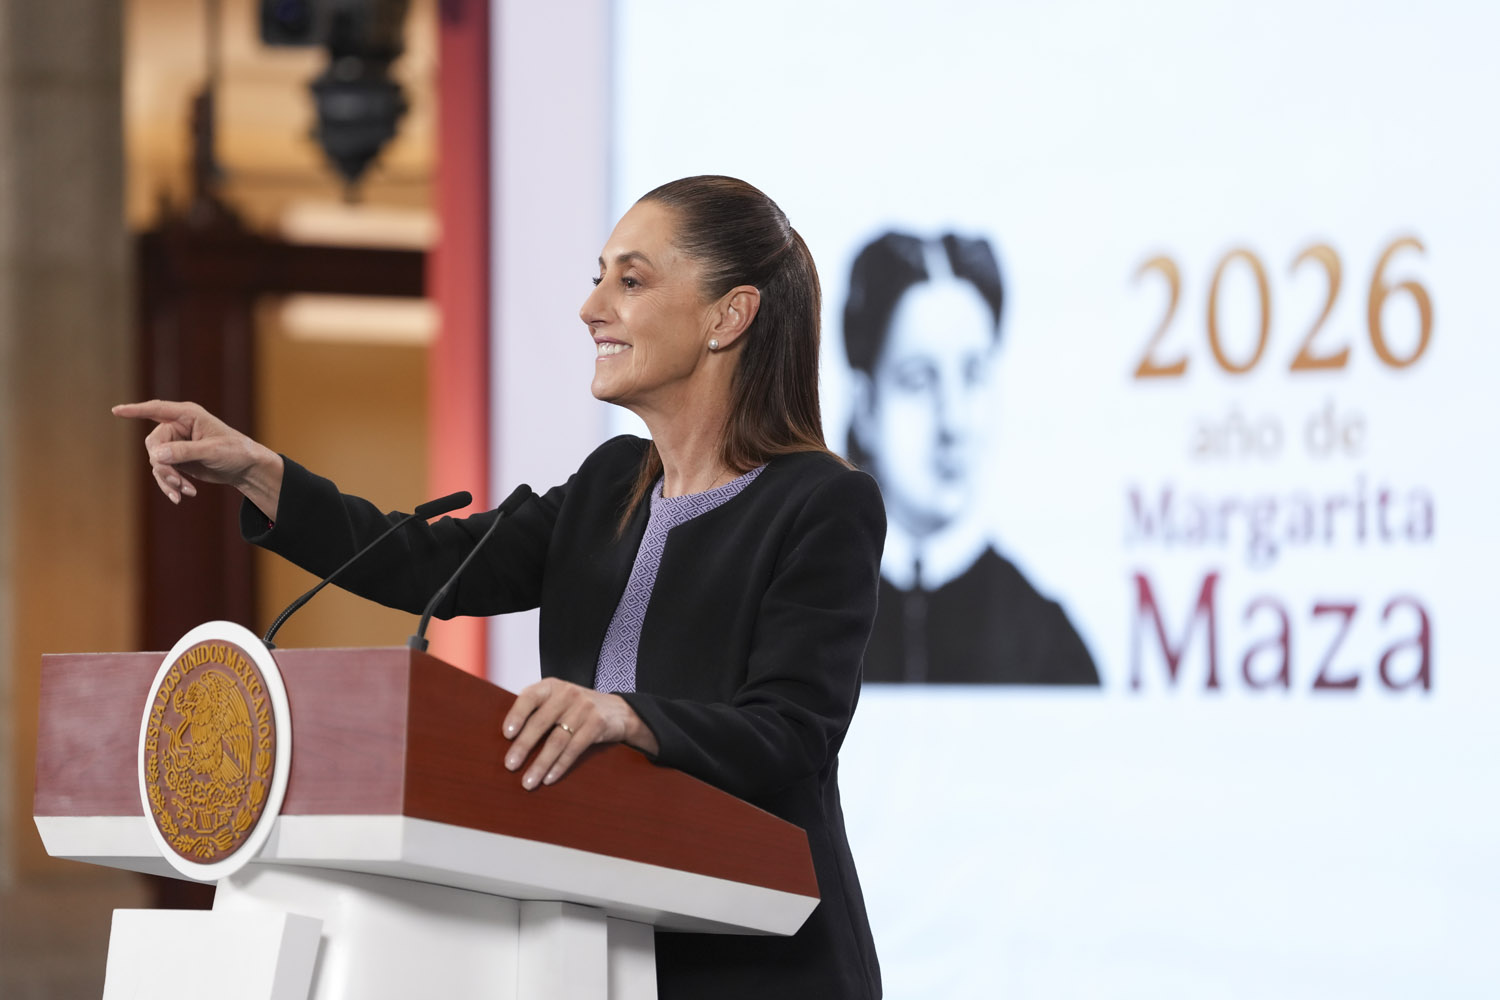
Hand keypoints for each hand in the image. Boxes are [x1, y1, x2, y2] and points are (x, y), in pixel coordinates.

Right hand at [112, 399, 282, 517]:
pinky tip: (185, 495)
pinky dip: (171, 484)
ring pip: (157, 462)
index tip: (116, 411)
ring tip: (185, 492)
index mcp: (188, 415)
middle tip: (177, 482)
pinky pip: (164, 472)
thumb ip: (184, 452)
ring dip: (168, 478)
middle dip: (162, 466)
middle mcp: (178, 427)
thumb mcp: (212, 451)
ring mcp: (176, 444)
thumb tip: (156, 455)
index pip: (157, 410)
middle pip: (153, 445)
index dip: (135, 410)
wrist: (245, 468)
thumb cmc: (235, 451)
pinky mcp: (177, 460)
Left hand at [502, 679, 659, 789]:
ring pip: (557, 740)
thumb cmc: (577, 709)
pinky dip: (560, 765)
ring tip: (528, 782)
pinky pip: (575, 749)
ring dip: (540, 763)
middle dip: (524, 746)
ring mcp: (584, 708)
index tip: (506, 734)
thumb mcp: (557, 701)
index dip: (516, 715)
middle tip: (510, 765)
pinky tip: (549, 778)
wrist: (618, 710)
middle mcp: (568, 694)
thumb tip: (505, 739)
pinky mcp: (597, 724)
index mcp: (551, 686)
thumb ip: (537, 710)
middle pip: (541, 722)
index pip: (529, 697)